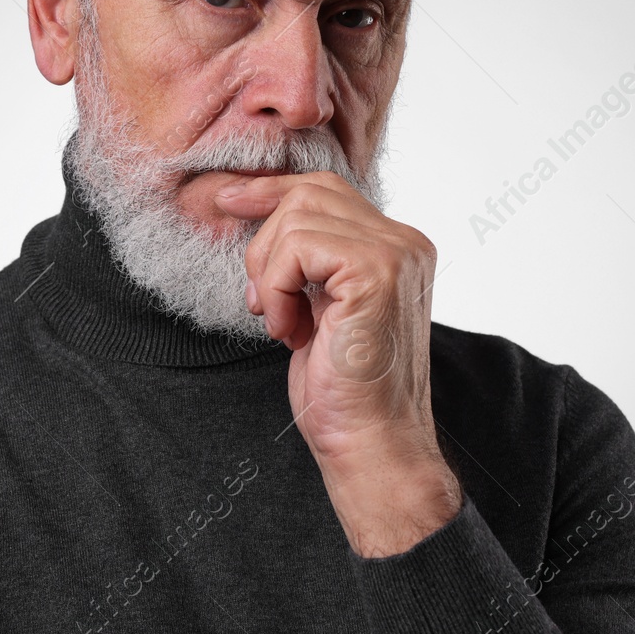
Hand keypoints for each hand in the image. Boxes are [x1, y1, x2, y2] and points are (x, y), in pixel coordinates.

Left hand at [215, 171, 460, 555]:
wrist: (370, 444)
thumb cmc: (342, 390)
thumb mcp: (319, 307)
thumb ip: (309, 261)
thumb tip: (257, 212)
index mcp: (398, 248)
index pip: (325, 189)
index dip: (271, 190)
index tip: (228, 200)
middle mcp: (405, 242)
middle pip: (308, 193)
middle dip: (263, 239)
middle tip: (259, 300)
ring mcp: (395, 254)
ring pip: (298, 215)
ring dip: (269, 272)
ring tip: (280, 321)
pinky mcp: (376, 272)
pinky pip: (298, 246)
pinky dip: (276, 287)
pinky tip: (288, 330)